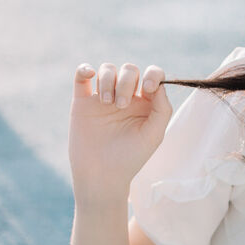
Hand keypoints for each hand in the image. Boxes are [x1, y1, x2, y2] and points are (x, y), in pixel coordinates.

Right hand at [68, 60, 171, 204]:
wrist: (101, 174)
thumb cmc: (130, 158)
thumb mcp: (154, 135)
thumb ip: (162, 109)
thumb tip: (159, 84)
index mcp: (146, 103)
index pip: (152, 76)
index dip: (152, 74)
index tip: (147, 89)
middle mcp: (125, 97)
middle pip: (129, 70)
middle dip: (126, 83)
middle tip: (121, 106)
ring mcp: (103, 97)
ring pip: (107, 69)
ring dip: (108, 80)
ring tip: (107, 103)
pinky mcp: (82, 101)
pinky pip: (81, 76)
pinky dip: (84, 69)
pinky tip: (88, 75)